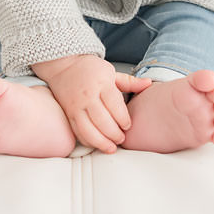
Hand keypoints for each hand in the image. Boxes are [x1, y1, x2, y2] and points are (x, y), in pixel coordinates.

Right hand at [32, 54, 152, 152]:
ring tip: (111, 148)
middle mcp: (88, 95)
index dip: (123, 119)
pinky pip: (77, 131)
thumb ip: (130, 81)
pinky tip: (97, 144)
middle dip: (114, 134)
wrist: (64, 65)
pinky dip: (88, 141)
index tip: (128, 125)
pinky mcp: (68, 113)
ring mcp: (76, 106)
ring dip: (101, 142)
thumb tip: (149, 84)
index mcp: (101, 83)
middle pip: (102, 120)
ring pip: (88, 130)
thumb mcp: (111, 71)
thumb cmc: (90, 68)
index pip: (114, 105)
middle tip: (121, 139)